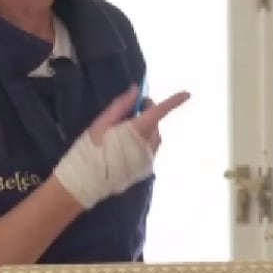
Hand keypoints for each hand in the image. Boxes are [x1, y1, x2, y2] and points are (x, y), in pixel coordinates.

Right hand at [52, 85, 190, 208]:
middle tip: (131, 110)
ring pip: (154, 137)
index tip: (187, 94)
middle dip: (148, 113)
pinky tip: (125, 147)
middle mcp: (148, 145)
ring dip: (146, 129)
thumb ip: (121, 106)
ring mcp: (148, 159)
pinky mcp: (146, 169)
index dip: (174, 101)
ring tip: (125, 132)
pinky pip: (150, 149)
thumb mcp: (101, 124)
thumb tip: (136, 90)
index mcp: (137, 131)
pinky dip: (143, 143)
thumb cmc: (90, 150)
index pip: (159, 112)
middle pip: (156, 123)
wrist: (85, 182)